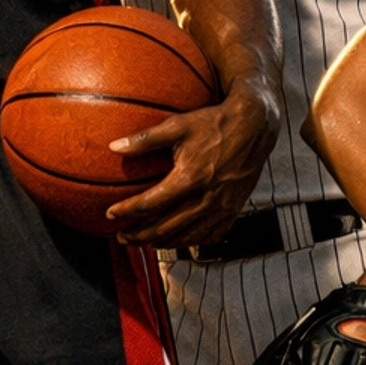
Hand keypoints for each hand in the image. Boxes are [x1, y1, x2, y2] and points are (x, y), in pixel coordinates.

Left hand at [104, 76, 279, 247]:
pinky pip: (210, 235)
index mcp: (190, 178)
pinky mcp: (233, 210)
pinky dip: (190, 241)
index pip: (151, 203)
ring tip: (144, 241)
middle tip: (122, 237)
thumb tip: (113, 147)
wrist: (254, 127)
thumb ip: (145, 139)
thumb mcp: (177, 125)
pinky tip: (178, 239)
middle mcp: (207, 198)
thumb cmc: (213, 122)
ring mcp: (222, 207)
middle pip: (166, 227)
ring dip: (162, 242)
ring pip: (187, 236)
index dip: (128, 211)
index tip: (111, 213)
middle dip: (139, 235)